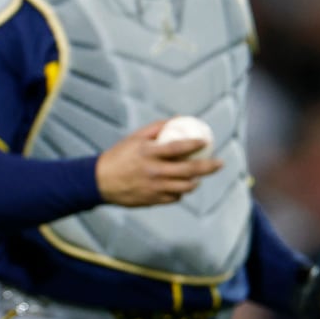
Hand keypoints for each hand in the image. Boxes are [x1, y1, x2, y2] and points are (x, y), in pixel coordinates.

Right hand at [95, 119, 222, 206]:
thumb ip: (157, 128)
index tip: (206, 141)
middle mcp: (153, 171)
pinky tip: (180, 186)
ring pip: (185, 187)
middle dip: (209, 166)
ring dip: (196, 181)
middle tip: (220, 163)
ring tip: (199, 176)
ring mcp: (154, 187)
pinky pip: (174, 197)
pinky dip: (180, 192)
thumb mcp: (134, 138)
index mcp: (148, 153)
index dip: (195, 144)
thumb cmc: (119, 156)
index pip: (178, 147)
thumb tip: (178, 119)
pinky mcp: (152, 200)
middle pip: (189, 170)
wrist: (100, 181)